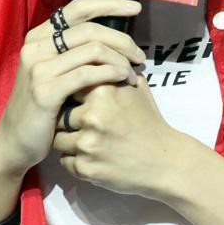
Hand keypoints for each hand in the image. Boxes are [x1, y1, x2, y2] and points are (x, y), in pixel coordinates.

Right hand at [0, 0, 145, 174]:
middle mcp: (36, 47)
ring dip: (120, 59)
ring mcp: (39, 68)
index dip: (108, 4)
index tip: (134, 8)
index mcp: (38, 37)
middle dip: (122, 39)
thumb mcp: (54, 73)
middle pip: (89, 28)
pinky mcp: (46, 90)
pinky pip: (88, 74)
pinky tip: (123, 80)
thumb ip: (73, 54)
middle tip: (140, 55)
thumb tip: (112, 38)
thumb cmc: (42, 109)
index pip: (77, 8)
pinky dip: (112, 73)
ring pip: (93, 49)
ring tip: (133, 72)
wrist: (15, 141)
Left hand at [51, 68, 189, 200]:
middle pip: (60, 115)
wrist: (165, 162)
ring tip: (92, 143)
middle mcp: (92, 116)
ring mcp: (87, 144)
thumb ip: (113, 72)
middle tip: (89, 128)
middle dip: (71, 122)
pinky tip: (95, 158)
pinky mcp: (84, 168)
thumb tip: (93, 56)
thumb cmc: (150, 122)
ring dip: (70, 142)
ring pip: (58, 139)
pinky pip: (64, 161)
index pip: (70, 87)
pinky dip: (76, 161)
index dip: (75, 97)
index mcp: (103, 91)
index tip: (83, 104)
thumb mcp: (137, 89)